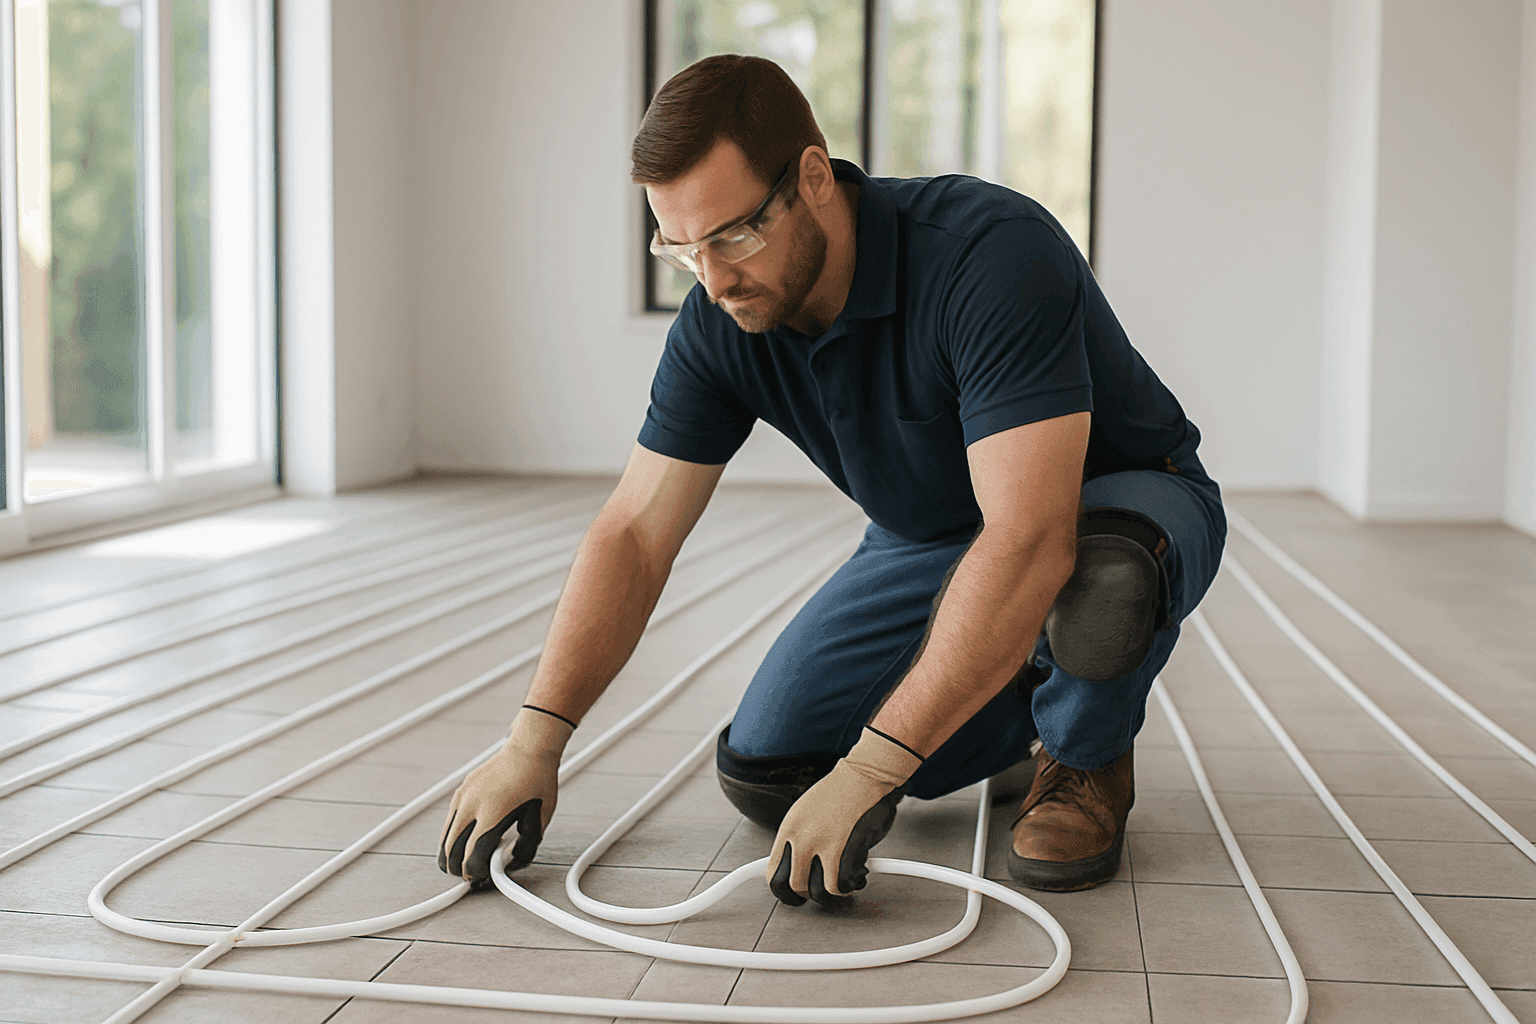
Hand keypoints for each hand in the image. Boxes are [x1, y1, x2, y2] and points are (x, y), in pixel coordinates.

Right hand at [439, 706, 572, 889]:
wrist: (529, 748)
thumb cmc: (539, 780)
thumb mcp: (541, 818)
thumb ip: (527, 845)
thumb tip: (513, 862)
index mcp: (492, 815)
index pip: (472, 857)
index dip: (475, 874)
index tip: (482, 878)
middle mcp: (472, 806)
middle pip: (451, 851)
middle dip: (458, 870)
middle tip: (472, 876)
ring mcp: (463, 797)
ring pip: (445, 838)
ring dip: (451, 855)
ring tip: (465, 863)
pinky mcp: (460, 791)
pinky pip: (449, 821)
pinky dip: (452, 837)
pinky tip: (464, 842)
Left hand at [765, 728, 922, 906]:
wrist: (865, 775)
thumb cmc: (841, 792)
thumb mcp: (806, 812)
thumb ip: (799, 838)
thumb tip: (797, 865)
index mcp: (789, 828)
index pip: (772, 874)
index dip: (785, 890)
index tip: (796, 894)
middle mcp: (801, 838)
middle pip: (793, 888)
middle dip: (809, 896)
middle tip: (822, 891)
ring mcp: (822, 845)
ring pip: (818, 893)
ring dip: (833, 894)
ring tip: (844, 883)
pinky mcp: (845, 850)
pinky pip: (840, 886)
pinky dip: (851, 886)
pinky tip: (858, 875)